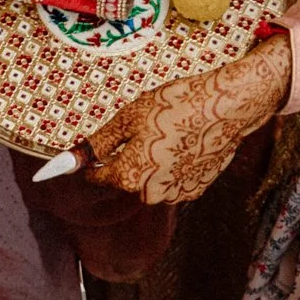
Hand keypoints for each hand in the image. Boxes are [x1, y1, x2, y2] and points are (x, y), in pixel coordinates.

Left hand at [81, 37, 289, 205]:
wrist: (226, 105)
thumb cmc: (176, 106)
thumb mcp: (129, 117)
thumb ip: (100, 143)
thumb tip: (73, 159)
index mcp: (130, 177)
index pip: (98, 177)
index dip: (93, 161)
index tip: (92, 151)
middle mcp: (152, 193)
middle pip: (127, 178)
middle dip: (128, 158)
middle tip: (144, 129)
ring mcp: (177, 193)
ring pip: (151, 180)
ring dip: (152, 162)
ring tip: (168, 133)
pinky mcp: (197, 187)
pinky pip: (174, 178)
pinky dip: (174, 164)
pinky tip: (184, 141)